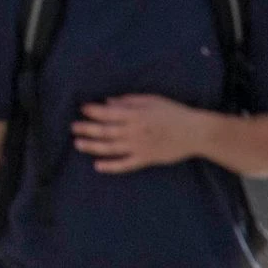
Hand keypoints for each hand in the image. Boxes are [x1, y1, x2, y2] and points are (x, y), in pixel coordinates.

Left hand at [73, 93, 210, 172]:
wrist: (194, 132)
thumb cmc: (173, 112)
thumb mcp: (151, 100)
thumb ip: (129, 101)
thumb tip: (108, 102)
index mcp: (136, 114)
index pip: (108, 113)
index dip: (93, 111)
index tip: (82, 109)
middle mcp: (134, 131)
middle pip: (105, 131)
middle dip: (87, 128)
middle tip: (73, 127)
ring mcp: (139, 147)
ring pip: (110, 148)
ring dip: (92, 146)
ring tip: (78, 144)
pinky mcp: (145, 159)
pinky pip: (124, 165)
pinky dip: (110, 166)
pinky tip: (97, 166)